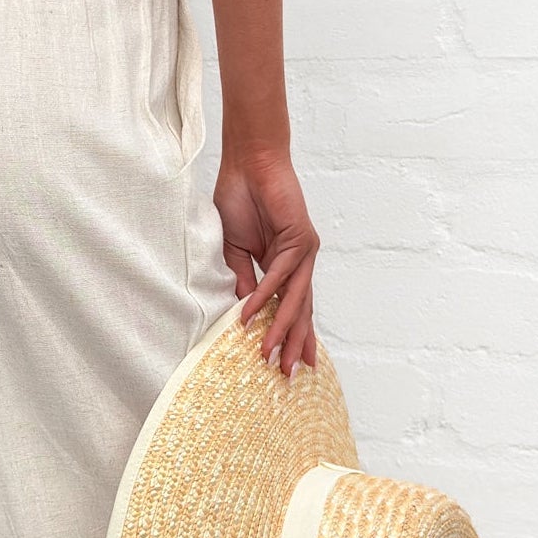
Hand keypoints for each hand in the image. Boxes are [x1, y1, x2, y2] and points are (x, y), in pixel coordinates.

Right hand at [214, 148, 319, 373]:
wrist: (248, 163)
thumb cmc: (239, 199)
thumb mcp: (234, 250)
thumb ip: (241, 280)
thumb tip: (244, 314)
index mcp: (285, 266)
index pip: (292, 308)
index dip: (291, 336)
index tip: (287, 364)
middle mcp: (299, 262)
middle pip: (301, 311)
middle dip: (295, 344)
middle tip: (290, 375)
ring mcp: (303, 251)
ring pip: (295, 299)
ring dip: (282, 329)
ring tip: (271, 355)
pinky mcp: (299, 239)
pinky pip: (279, 275)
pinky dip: (264, 295)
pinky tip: (250, 315)